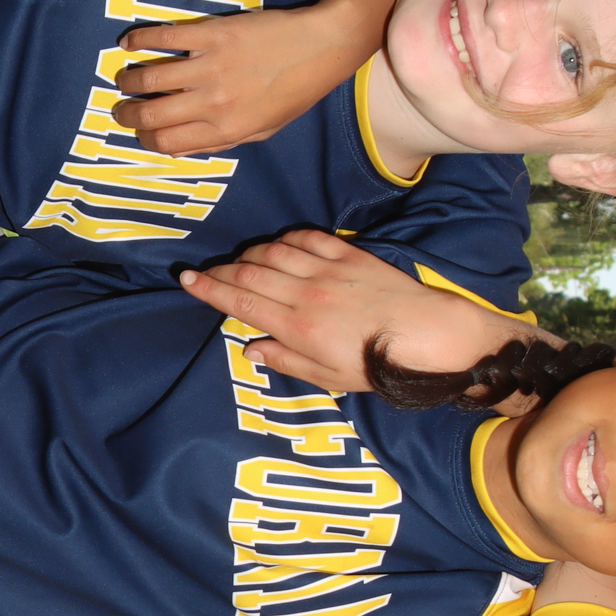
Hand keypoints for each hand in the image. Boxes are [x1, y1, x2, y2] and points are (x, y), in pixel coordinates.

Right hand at [112, 2, 377, 155]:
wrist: (322, 46)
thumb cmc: (295, 91)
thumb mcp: (263, 130)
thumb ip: (223, 141)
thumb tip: (184, 146)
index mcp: (227, 130)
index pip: (167, 143)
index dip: (145, 139)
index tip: (140, 130)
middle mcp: (214, 102)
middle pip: (150, 115)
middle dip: (126, 114)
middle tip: (120, 108)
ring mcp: (211, 66)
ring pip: (149, 78)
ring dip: (128, 79)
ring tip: (124, 78)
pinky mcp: (212, 34)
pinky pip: (164, 38)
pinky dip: (138, 41)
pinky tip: (129, 43)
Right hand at [177, 231, 524, 394]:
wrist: (428, 336)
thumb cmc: (377, 365)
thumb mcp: (328, 377)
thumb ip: (285, 360)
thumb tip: (249, 349)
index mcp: (296, 326)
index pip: (240, 300)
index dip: (209, 289)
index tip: (187, 279)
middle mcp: (305, 293)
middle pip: (250, 272)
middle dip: (221, 270)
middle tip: (206, 272)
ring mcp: (327, 269)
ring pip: (273, 252)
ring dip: (250, 254)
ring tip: (240, 261)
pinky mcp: (349, 255)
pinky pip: (306, 238)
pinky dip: (286, 239)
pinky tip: (279, 245)